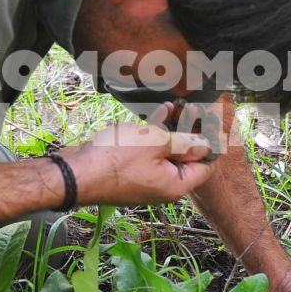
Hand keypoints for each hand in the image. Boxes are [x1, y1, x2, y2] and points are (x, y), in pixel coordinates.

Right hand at [61, 122, 216, 206]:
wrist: (77, 173)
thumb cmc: (116, 159)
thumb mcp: (157, 143)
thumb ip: (185, 143)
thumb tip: (206, 145)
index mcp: (176, 185)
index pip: (205, 167)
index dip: (211, 144)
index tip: (213, 123)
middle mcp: (164, 186)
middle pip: (186, 157)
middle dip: (190, 131)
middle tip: (195, 109)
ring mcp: (146, 179)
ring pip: (166, 151)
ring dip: (172, 128)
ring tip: (178, 105)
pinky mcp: (131, 171)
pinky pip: (150, 152)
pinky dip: (155, 134)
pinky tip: (159, 111)